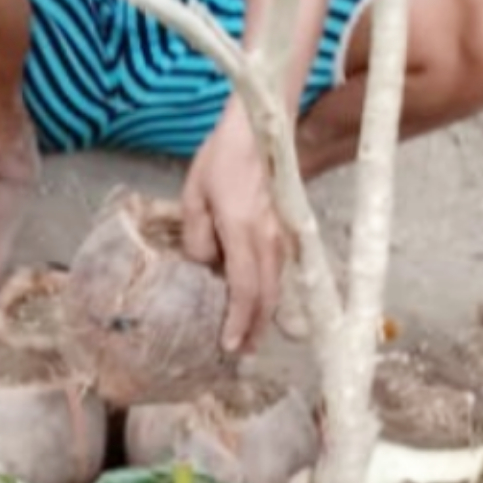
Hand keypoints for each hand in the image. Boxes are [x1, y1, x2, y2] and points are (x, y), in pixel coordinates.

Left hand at [181, 113, 285, 354]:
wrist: (263, 129)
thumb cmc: (223, 157)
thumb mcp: (194, 194)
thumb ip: (197, 235)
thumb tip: (206, 264)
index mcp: (244, 232)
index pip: (244, 289)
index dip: (238, 321)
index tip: (227, 345)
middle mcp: (270, 239)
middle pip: (267, 295)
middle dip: (255, 328)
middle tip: (242, 352)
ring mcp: (283, 235)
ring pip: (278, 285)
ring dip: (265, 313)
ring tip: (252, 334)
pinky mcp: (288, 228)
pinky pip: (280, 270)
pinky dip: (271, 292)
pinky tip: (262, 299)